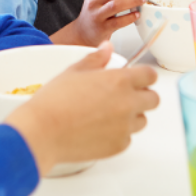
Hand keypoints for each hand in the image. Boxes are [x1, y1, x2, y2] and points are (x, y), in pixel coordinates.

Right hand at [5, 43, 158, 175]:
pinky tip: (96, 129)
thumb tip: (106, 48)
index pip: (150, 75)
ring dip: (130, 116)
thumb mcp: (73, 72)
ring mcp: (126, 127)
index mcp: (119, 80)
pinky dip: (117, 134)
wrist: (42, 131)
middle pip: (153, 99)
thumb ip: (95, 59)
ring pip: (142, 120)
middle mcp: (128, 103)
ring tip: (104, 115)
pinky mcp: (119, 146)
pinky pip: (127, 138)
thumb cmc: (54, 101)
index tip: (136, 78)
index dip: (143, 76)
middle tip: (121, 97)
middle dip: (141, 96)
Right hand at [52, 0, 148, 46]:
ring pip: (117, 4)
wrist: (83, 32)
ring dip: (133, 1)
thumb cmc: (94, 13)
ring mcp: (97, 15)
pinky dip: (130, 17)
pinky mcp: (102, 28)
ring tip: (142, 0)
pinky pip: (118, 21)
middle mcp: (93, 2)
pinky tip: (137, 15)